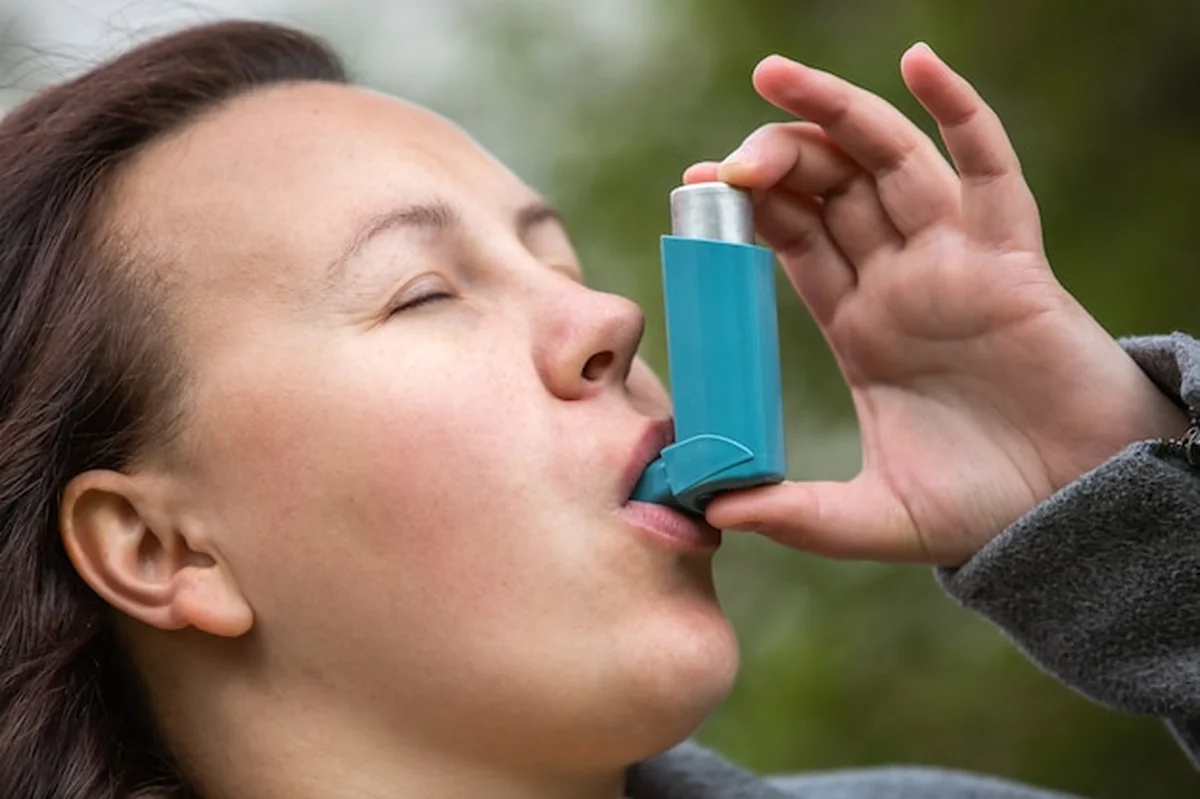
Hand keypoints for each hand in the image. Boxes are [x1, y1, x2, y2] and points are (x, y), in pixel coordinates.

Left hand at [689, 44, 1185, 564]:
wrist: (1073, 512)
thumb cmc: (980, 507)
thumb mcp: (870, 517)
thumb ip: (796, 515)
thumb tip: (714, 516)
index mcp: (860, 323)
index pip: (794, 239)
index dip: (747, 208)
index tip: (697, 189)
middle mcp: (901, 280)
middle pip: (830, 189)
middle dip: (776, 158)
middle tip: (725, 162)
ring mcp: (955, 262)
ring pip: (889, 162)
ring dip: (836, 114)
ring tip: (775, 78)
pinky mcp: (1012, 260)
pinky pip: (989, 170)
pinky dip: (959, 112)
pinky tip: (919, 64)